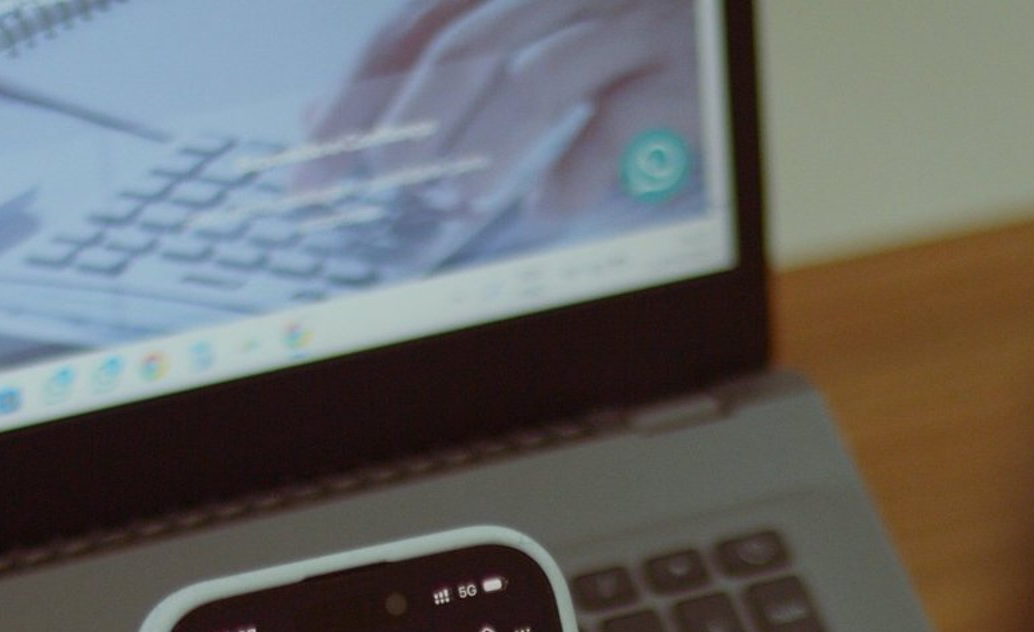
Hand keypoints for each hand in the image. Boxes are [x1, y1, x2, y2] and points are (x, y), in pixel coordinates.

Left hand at [301, 0, 700, 223]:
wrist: (720, 24)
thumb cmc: (621, 38)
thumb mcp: (529, 34)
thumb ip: (443, 71)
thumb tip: (332, 120)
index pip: (414, 29)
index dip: (356, 91)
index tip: (313, 153)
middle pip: (462, 48)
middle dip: (408, 119)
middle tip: (379, 178)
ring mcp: (621, 28)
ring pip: (532, 78)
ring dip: (484, 143)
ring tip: (453, 197)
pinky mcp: (674, 75)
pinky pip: (616, 122)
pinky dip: (575, 171)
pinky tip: (547, 206)